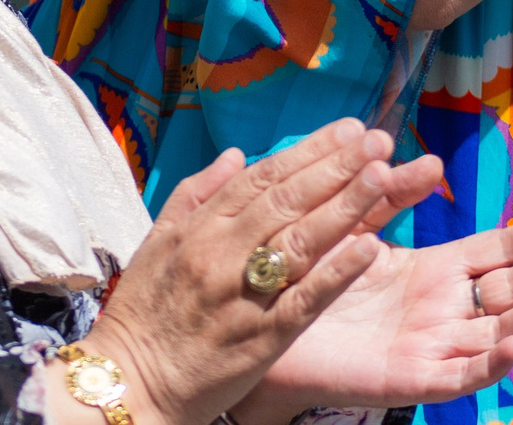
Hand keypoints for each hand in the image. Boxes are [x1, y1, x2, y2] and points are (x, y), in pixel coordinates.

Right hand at [72, 123, 427, 424]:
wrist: (129, 383)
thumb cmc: (142, 315)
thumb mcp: (155, 244)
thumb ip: (194, 194)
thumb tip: (235, 155)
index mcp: (199, 228)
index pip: (262, 178)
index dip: (309, 150)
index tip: (347, 129)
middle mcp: (221, 253)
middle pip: (287, 200)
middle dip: (336, 166)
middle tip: (377, 139)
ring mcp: (243, 295)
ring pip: (300, 240)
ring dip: (346, 204)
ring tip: (383, 175)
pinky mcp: (261, 339)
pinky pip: (305, 300)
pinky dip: (338, 272)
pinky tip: (371, 248)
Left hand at [245, 213, 512, 416]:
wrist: (261, 329)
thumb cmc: (310, 279)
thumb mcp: (355, 228)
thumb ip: (388, 197)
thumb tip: (431, 163)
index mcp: (435, 271)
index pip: (500, 251)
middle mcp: (443, 310)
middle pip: (512, 289)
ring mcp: (431, 346)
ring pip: (495, 333)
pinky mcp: (408, 378)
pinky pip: (456, 375)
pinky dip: (486, 362)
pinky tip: (511, 344)